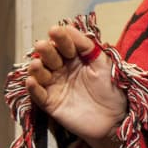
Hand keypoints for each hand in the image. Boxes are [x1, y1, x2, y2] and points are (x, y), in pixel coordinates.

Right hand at [26, 24, 128, 147]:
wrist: (115, 120)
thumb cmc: (112, 91)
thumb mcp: (104, 65)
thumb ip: (88, 47)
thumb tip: (70, 28)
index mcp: (75, 58)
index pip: (64, 44)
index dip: (61, 38)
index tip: (56, 31)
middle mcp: (62, 69)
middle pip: (49, 56)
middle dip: (46, 50)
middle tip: (44, 45)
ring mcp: (55, 85)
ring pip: (40, 73)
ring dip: (36, 68)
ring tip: (37, 64)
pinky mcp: (51, 103)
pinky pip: (38, 95)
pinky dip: (34, 88)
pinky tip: (32, 82)